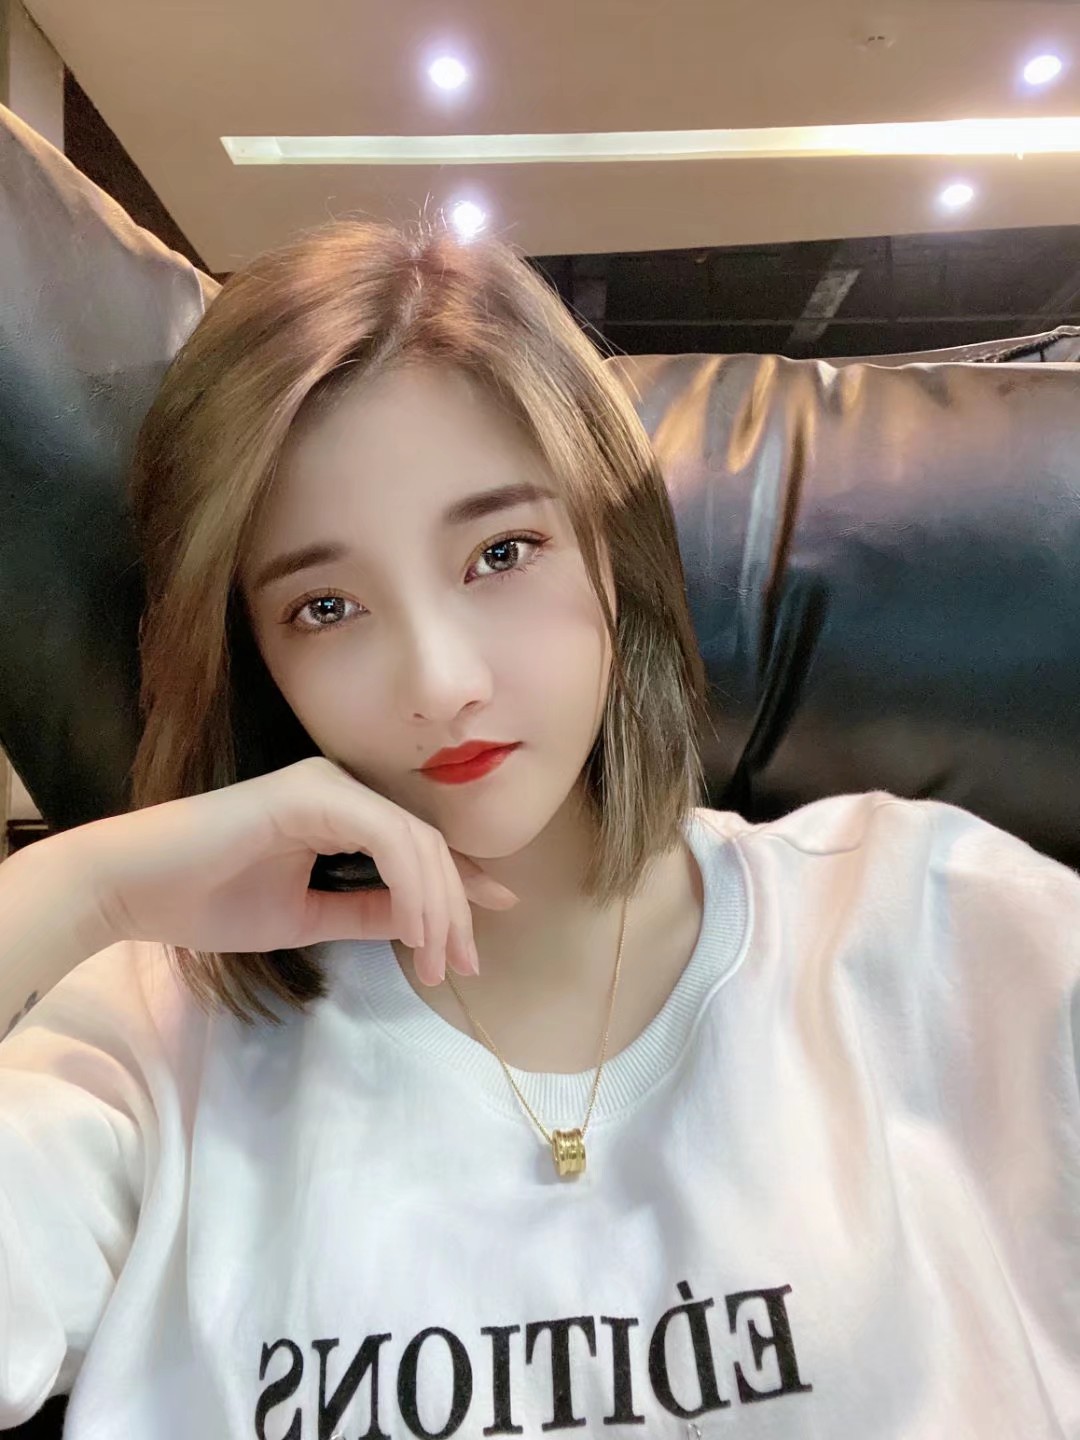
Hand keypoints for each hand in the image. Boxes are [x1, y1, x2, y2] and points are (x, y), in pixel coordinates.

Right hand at [66, 756, 517, 984]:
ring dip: (438, 905)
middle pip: (426, 846)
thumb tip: (424, 925)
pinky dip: (411, 886)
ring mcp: (328, 785)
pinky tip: (415, 932)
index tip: (483, 931)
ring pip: (415, 841)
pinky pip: (387, 838)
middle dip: (456, 908)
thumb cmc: (206, 900)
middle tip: (465, 964)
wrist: (133, 889)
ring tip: (439, 960)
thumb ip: (365, 913)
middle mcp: (342, 788)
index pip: (416, 848)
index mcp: (338, 811)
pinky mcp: (313, 794)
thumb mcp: (306, 917)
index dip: (458, 888)